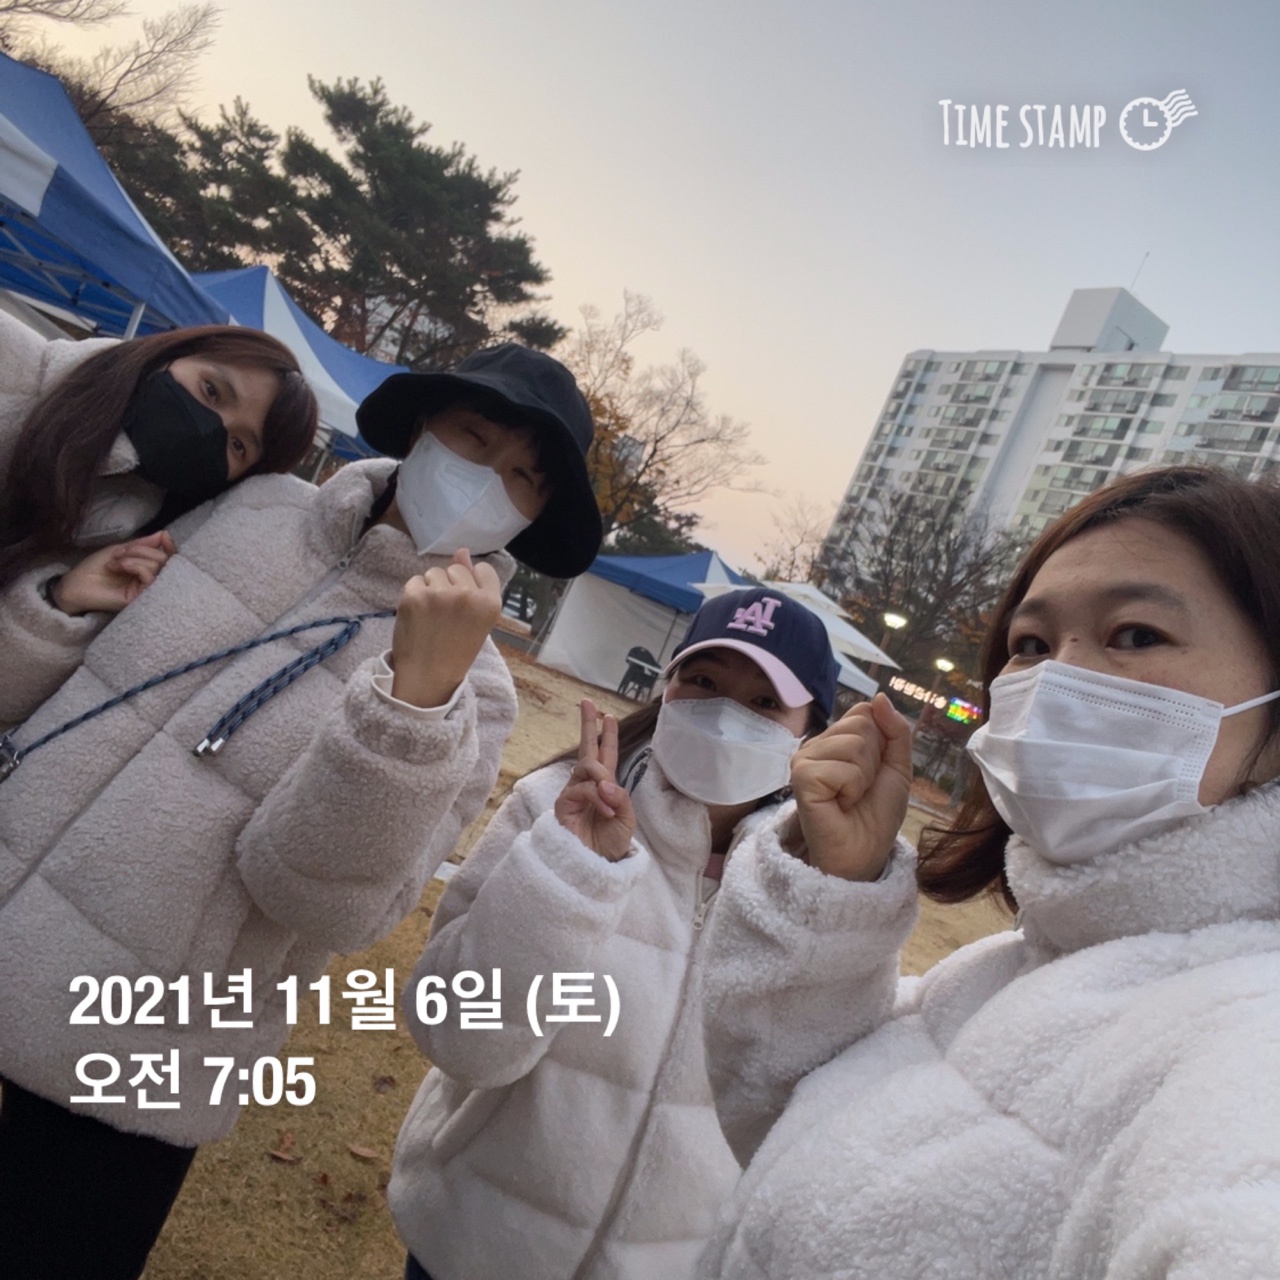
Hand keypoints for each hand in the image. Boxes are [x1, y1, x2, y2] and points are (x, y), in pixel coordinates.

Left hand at [51, 531, 176, 614]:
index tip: (164, 536)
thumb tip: (163, 535)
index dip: (170, 546)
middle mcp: (149, 579)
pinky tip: (120, 566)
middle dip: (142, 550)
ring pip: (157, 566)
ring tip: (116, 561)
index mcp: (145, 567)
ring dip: (135, 557)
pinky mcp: (140, 597)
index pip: (167, 558)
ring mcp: (145, 589)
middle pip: (163, 559)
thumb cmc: (94, 568)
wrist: (76, 585)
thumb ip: (142, 545)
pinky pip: (150, 577)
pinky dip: (136, 566)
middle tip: (121, 553)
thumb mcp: (119, 550)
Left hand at [389, 548, 501, 707]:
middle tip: (446, 616)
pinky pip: (414, 581)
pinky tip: (418, 616)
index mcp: (490, 603)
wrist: (428, 676)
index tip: (464, 604)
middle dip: (449, 586)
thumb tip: (462, 550)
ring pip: (433, 573)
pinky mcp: (415, 596)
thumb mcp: (475, 619)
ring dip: (430, 589)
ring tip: (432, 616)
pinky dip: (414, 595)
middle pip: (455, 570)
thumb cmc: (456, 649)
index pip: (482, 569)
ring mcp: (440, 594)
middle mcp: (468, 595)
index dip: (471, 583)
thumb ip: (473, 583)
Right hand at [553, 699, 636, 861]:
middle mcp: (588, 786)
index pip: (606, 755)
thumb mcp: (626, 818)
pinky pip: (582, 788)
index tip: (607, 715)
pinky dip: (597, 797)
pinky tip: (605, 810)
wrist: (597, 867)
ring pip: (587, 766)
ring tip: (609, 801)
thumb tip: (605, 781)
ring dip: (602, 779)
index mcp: (605, 787)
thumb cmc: (611, 845)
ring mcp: (574, 793)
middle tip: (587, 703)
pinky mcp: (563, 804)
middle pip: (587, 748)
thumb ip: (620, 796)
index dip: (607, 735)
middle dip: (588, 724)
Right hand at [788, 693, 912, 880]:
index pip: (864, 713)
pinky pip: (841, 766)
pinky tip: (839, 804)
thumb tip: (880, 697)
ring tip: (849, 798)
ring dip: (864, 777)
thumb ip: (895, 730)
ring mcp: (805, 759)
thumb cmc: (877, 813)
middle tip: (860, 789)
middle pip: (861, 725)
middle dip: (874, 760)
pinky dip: (851, 788)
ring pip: (854, 744)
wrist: (864, 852)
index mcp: (836, 739)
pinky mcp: (801, 777)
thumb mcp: (897, 766)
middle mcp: (817, 745)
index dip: (881, 743)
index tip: (873, 772)